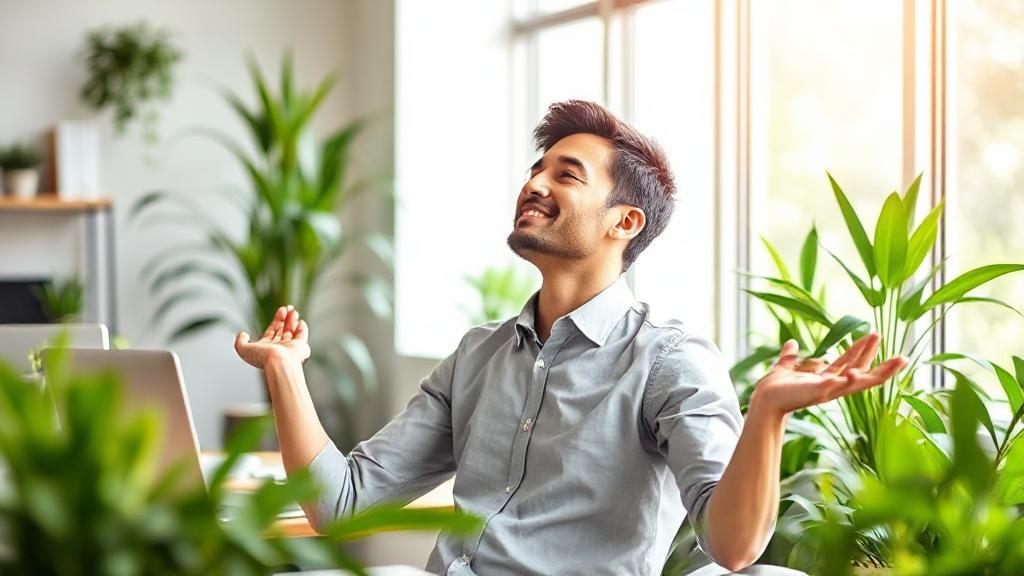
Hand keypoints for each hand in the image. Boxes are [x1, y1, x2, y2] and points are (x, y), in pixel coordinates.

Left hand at [234, 305, 310, 368]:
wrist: (279, 362)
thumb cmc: (263, 357)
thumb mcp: (243, 349)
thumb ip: (240, 341)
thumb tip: (243, 334)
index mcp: (267, 348)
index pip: (272, 331)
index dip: (276, 321)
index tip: (280, 311)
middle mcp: (279, 348)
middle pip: (282, 330)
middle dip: (285, 318)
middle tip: (287, 308)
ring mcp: (290, 347)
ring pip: (292, 331)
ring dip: (292, 320)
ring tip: (293, 310)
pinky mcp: (301, 347)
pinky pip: (302, 335)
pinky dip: (302, 328)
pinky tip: (300, 321)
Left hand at [748, 333, 907, 418]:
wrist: (764, 401)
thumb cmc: (775, 388)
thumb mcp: (785, 366)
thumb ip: (790, 356)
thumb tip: (791, 343)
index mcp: (827, 379)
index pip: (851, 364)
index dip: (863, 350)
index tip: (874, 334)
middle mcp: (832, 386)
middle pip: (864, 375)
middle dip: (883, 365)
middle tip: (903, 356)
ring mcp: (827, 390)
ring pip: (858, 382)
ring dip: (877, 371)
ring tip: (897, 361)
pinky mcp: (816, 393)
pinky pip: (834, 386)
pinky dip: (845, 381)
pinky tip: (854, 372)